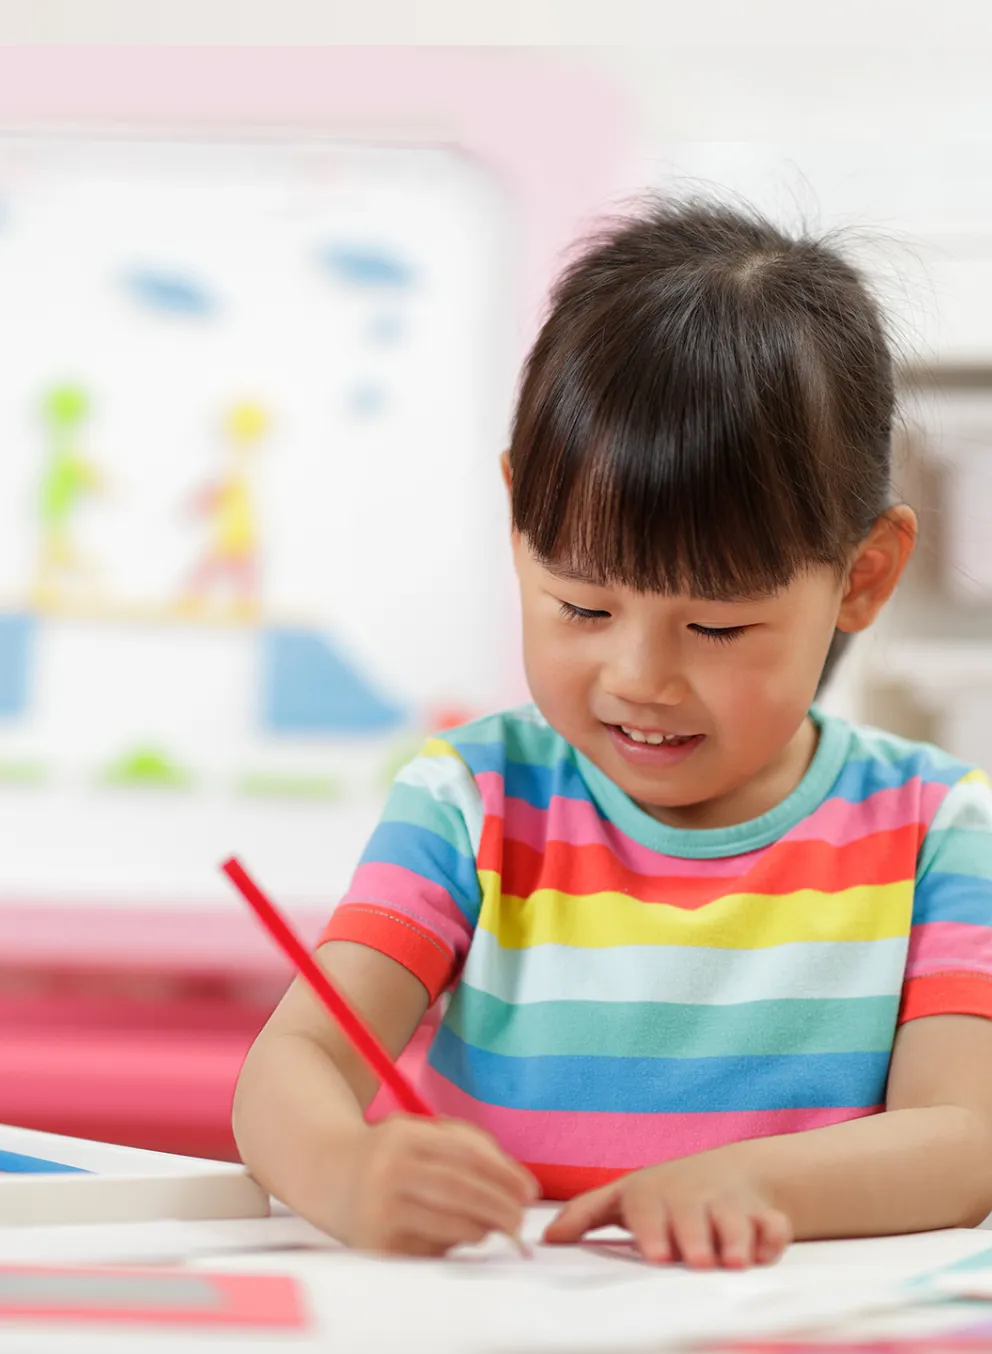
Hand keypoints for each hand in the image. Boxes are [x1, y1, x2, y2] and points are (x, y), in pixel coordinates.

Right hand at [335, 1115, 537, 1256]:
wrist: (329, 1175)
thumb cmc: (391, 1153)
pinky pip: (431, 1250)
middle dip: (500, 1207)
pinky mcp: (377, 1247)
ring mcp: (381, 1211)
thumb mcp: (422, 1132)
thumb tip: (516, 1185)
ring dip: (484, 1230)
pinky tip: (463, 1236)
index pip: (467, 1156)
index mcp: (404, 1136)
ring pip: (450, 1226)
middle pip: (461, 1191)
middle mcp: (389, 1172)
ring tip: (497, 1228)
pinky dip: (455, 1245)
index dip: (505, 1174)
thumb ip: (469, 1146)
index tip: (530, 1191)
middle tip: (521, 1218)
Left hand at [543, 1150, 791, 1268]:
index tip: (655, 1254)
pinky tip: (766, 1253)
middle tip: (697, 1261)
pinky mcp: (764, 1213)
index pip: (647, 1208)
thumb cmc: (664, 1194)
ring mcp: (729, 1203)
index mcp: (652, 1193)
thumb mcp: (623, 1197)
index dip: (652, 1229)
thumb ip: (585, 1215)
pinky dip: (773, 1236)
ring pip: (735, 1219)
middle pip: (693, 1216)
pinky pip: (773, 1224)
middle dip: (695, 1237)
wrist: (727, 1172)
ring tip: (732, 1262)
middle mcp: (691, 1196)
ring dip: (735, 1238)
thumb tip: (546, 1240)